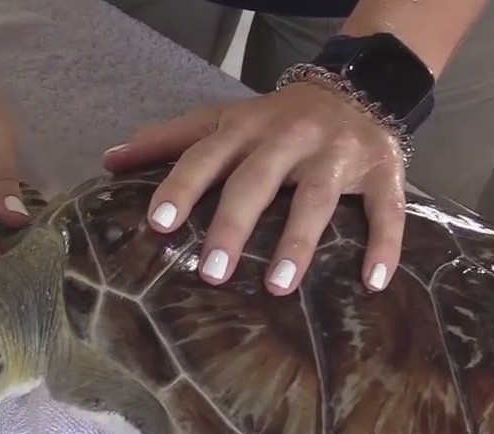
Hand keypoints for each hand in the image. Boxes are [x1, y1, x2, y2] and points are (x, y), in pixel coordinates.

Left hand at [102, 81, 406, 294]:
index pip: (204, 156)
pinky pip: (385, 209)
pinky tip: (373, 283)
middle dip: (233, 225)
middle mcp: (288, 138)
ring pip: (317, 197)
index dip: (180, 187)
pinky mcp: (382, 169)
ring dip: (298, 241)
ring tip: (279, 286)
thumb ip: (167, 141)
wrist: (355, 87)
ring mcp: (336, 154)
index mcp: (244, 129)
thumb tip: (108, 161)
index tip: (158, 223)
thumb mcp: (221, 120)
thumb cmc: (274, 120)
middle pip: (255, 181)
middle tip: (212, 273)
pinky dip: (384, 245)